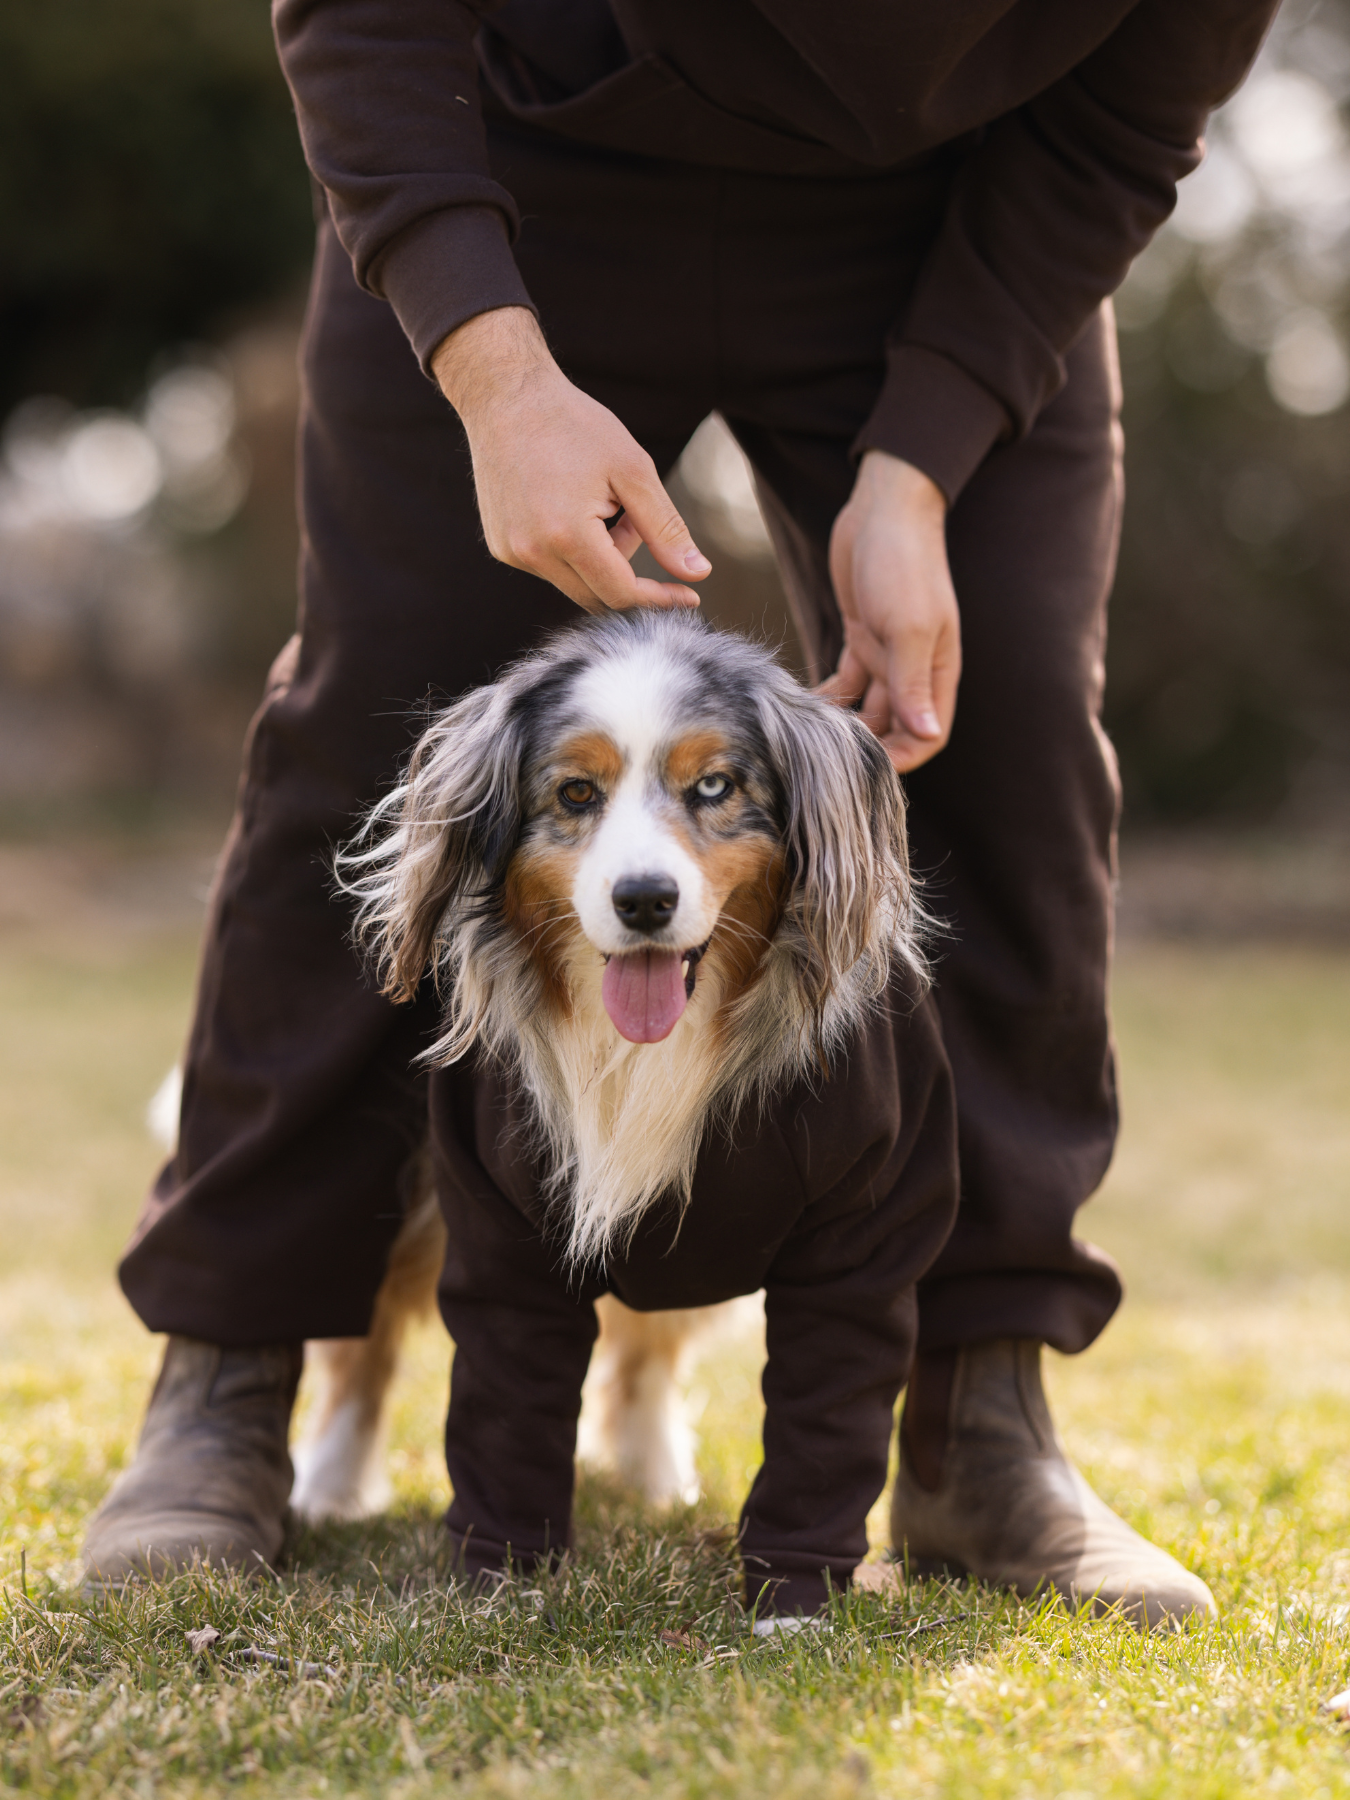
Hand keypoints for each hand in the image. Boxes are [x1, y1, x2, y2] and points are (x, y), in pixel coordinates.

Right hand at [431, 307, 710, 611]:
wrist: (505, 396)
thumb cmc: (574, 425)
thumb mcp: (633, 471)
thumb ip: (666, 529)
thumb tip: (699, 574)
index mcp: (567, 536)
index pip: (622, 593)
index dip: (660, 598)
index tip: (690, 596)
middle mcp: (533, 553)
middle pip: (599, 597)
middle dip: (628, 571)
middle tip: (633, 520)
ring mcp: (513, 552)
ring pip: (576, 584)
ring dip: (602, 560)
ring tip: (603, 505)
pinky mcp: (502, 547)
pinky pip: (551, 568)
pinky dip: (573, 552)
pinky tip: (571, 507)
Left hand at [820, 451, 961, 772]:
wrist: (884, 509)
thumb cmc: (904, 564)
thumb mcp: (908, 627)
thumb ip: (912, 683)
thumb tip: (927, 735)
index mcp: (938, 672)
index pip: (927, 735)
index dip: (901, 758)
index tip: (863, 770)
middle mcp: (915, 669)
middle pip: (895, 727)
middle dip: (866, 747)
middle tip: (825, 759)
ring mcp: (887, 654)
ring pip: (868, 707)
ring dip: (844, 725)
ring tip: (809, 737)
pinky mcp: (861, 637)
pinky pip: (846, 681)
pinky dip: (828, 697)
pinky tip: (802, 706)